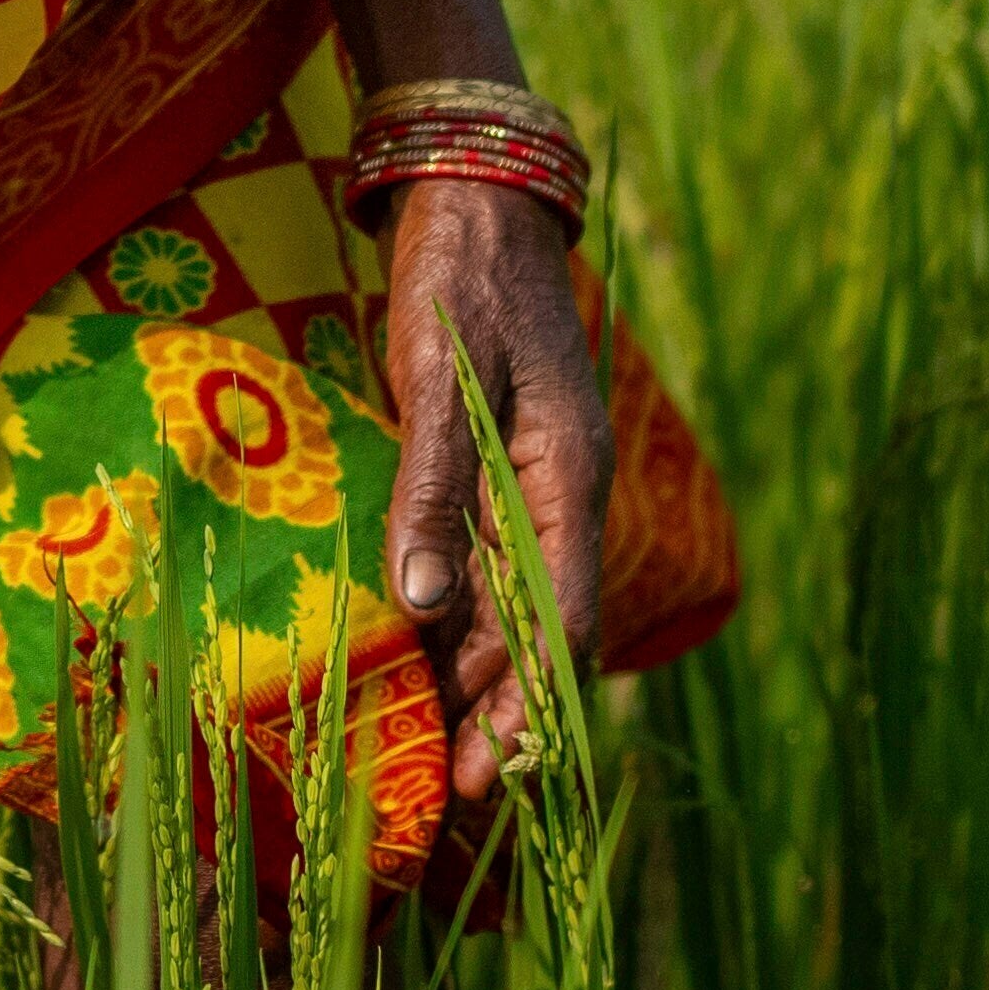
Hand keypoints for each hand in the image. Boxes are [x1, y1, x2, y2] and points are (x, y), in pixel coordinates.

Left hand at [372, 175, 612, 793]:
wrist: (475, 192)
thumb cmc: (457, 275)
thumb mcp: (439, 372)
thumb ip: (432, 487)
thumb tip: (421, 605)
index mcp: (567, 478)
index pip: (559, 620)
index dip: (525, 704)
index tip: (486, 773)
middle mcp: (561, 493)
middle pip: (540, 629)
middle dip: (500, 714)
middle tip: (447, 798)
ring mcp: (532, 482)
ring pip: (512, 603)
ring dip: (478, 677)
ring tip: (428, 753)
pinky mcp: (498, 467)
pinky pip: (489, 564)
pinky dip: (461, 619)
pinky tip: (420, 661)